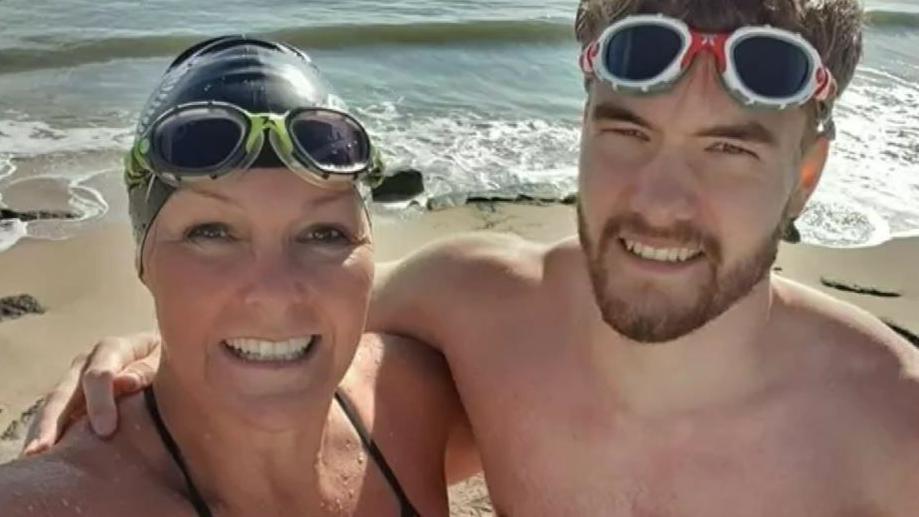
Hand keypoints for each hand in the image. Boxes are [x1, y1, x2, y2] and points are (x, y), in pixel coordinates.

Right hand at [20, 332, 161, 456]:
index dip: (100, 402)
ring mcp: (75, 382)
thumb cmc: (170, 360)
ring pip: (54, 406)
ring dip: (42, 431)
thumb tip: (123, 383)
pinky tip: (43, 457)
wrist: (168, 357)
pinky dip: (49, 435)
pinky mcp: (73, 400)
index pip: (100, 374)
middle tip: (41, 449)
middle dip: (52, 421)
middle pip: (64, 392)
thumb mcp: (165, 360)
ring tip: (32, 455)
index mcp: (113, 349)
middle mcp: (86, 363)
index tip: (105, 431)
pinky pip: (58, 418)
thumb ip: (146, 370)